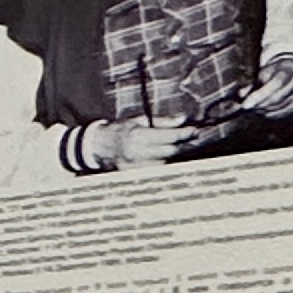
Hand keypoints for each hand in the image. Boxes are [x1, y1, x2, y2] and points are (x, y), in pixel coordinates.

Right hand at [91, 119, 218, 168]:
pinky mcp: (134, 174)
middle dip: (183, 144)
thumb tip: (182, 119)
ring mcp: (135, 165)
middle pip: (170, 151)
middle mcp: (137, 153)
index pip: (169, 136)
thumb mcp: (139, 120)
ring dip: (171, 154)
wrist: (97, 146)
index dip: (185, 134)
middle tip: (192, 138)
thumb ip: (162, 121)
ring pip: (164, 160)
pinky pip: (154, 168)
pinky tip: (158, 156)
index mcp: (138, 136)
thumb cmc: (119, 130)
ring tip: (173, 145)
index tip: (195, 130)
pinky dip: (160, 162)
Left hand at [241, 54, 292, 121]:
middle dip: (259, 105)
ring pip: (279, 107)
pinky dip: (270, 114)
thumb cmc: (275, 71)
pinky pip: (282, 113)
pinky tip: (262, 111)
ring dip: (263, 110)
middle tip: (246, 108)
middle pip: (277, 98)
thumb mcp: (264, 72)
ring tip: (253, 108)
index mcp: (290, 69)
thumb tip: (241, 95)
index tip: (245, 105)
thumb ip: (252, 83)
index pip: (275, 84)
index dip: (259, 96)